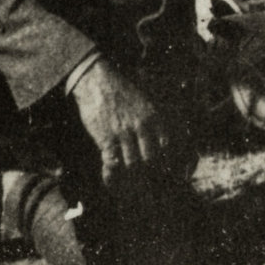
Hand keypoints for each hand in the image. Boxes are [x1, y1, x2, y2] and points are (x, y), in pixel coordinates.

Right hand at [70, 59, 168, 181]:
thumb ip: (156, 118)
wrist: (96, 79)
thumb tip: (165, 138)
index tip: (166, 171)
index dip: (168, 161)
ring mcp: (123, 132)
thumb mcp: (145, 99)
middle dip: (150, 172)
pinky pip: (112, 163)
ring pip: (133, 164)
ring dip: (131, 175)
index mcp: (154, 115)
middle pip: (152, 159)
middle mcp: (141, 125)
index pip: (168, 145)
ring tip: (130, 185)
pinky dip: (111, 174)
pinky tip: (110, 176)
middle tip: (147, 182)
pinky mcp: (106, 138)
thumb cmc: (121, 90)